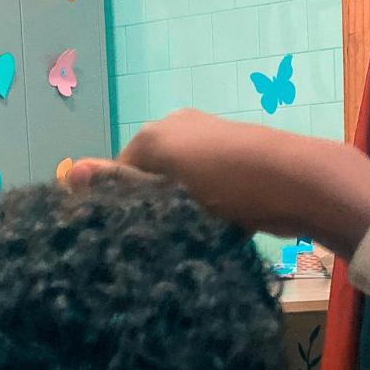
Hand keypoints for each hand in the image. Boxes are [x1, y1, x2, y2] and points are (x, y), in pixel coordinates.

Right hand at [68, 111, 369, 259]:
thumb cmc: (226, 182)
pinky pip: (211, 190)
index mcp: (155, 132)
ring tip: (192, 238)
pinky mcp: (240, 162)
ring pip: (182, 187)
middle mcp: (180, 129)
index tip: (130, 236)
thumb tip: (70, 172)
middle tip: (162, 241)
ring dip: (185, 212)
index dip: (121, 206)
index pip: (118, 172)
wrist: (299, 180)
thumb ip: (120, 182)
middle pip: (151, 178)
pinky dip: (211, 210)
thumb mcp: (166, 187)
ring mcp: (213, 143)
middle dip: (154, 208)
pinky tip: (221, 230)